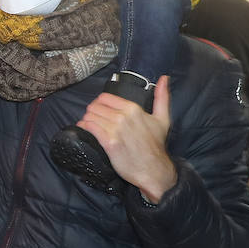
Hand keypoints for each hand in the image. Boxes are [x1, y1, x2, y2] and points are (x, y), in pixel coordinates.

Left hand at [76, 76, 177, 202]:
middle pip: (94, 106)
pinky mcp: (108, 142)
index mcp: (133, 109)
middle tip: (94, 118)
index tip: (101, 109)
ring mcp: (115, 130)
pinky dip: (84, 127)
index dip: (99, 103)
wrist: (153, 169)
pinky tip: (86, 129)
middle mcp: (123, 117)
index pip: (105, 97)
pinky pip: (89, 127)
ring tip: (90, 125)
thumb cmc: (156, 145)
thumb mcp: (163, 119)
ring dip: (87, 120)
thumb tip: (164, 78)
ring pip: (90, 116)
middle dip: (92, 112)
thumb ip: (162, 97)